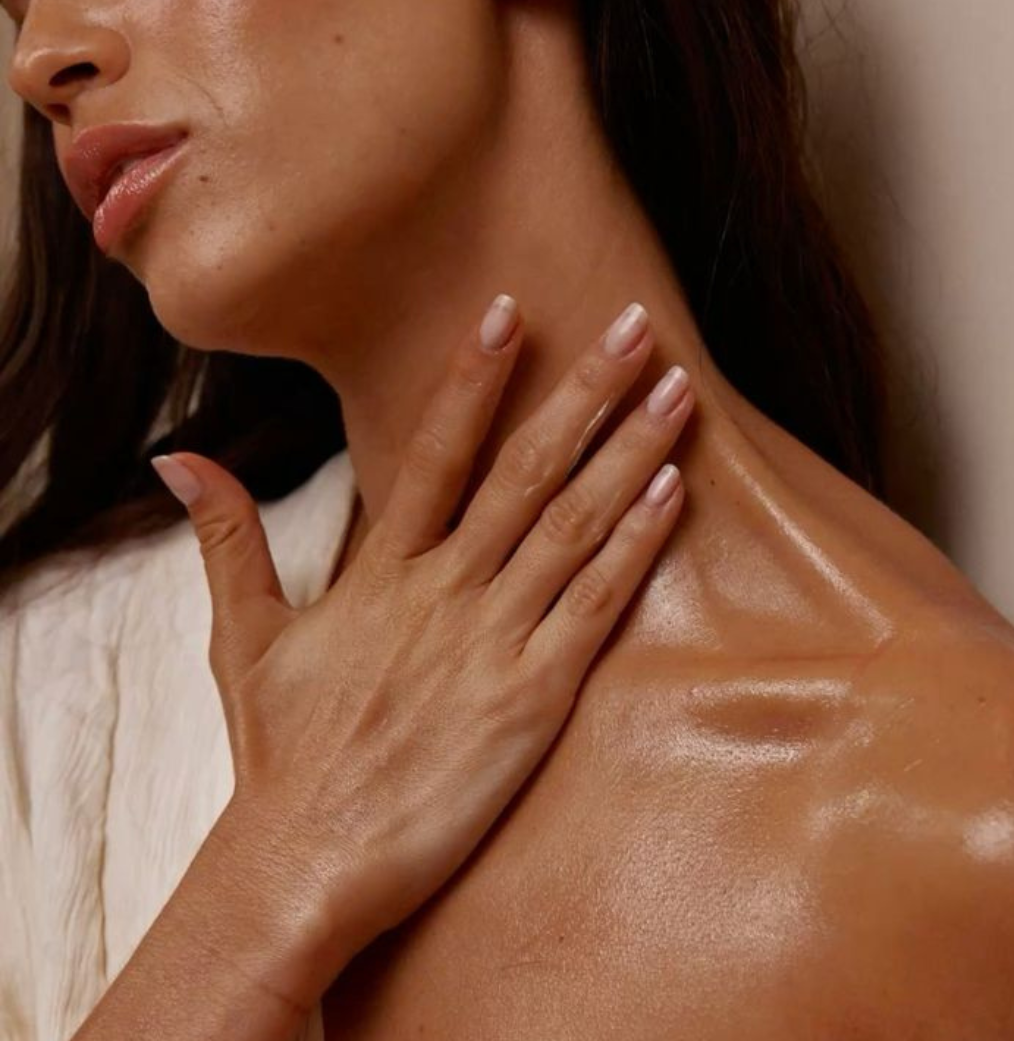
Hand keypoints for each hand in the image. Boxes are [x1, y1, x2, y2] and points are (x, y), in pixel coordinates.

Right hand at [149, 294, 692, 990]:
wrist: (306, 864)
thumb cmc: (282, 754)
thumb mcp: (242, 639)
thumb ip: (226, 539)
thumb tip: (177, 460)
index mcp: (380, 574)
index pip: (432, 452)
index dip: (473, 378)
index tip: (510, 311)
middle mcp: (441, 592)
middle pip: (523, 472)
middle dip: (581, 391)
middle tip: (631, 323)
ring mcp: (491, 643)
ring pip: (571, 528)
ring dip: (628, 454)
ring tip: (674, 390)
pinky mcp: (532, 700)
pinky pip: (593, 608)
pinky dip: (634, 548)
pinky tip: (671, 493)